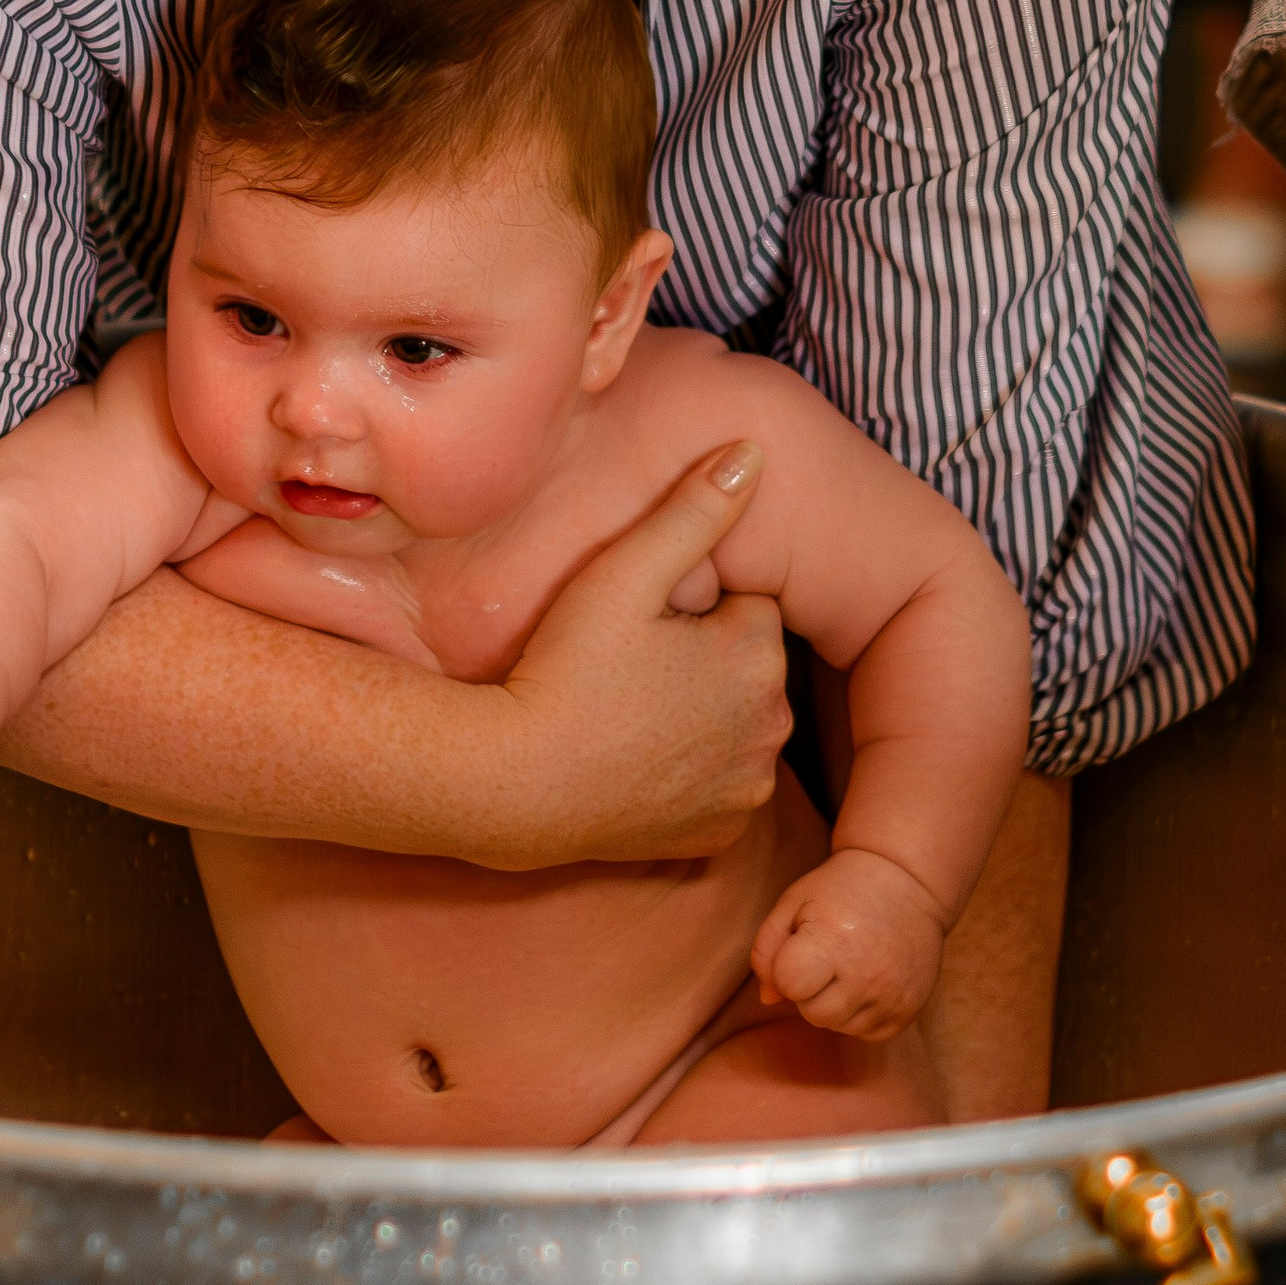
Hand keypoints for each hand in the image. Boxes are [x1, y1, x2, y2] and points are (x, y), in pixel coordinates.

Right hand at [493, 444, 791, 865]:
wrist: (514, 786)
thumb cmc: (561, 669)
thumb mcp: (622, 574)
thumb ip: (693, 510)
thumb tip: (754, 451)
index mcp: (757, 654)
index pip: (746, 606)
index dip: (689, 608)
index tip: (637, 625)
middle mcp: (771, 724)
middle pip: (746, 667)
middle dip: (704, 660)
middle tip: (624, 667)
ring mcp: (748, 786)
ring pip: (737, 725)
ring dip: (703, 714)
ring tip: (627, 710)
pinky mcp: (720, 833)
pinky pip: (722, 784)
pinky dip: (693, 772)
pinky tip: (639, 757)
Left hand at [753, 845, 945, 1040]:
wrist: (907, 882)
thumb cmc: (840, 890)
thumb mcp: (794, 902)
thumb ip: (767, 949)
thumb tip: (769, 999)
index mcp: (833, 941)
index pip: (789, 985)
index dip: (786, 967)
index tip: (801, 946)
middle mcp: (866, 974)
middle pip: (813, 1014)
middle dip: (809, 991)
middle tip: (825, 958)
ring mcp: (892, 995)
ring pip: (839, 1026)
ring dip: (834, 1003)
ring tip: (849, 966)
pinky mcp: (909, 1010)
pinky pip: (867, 1032)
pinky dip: (860, 1013)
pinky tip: (868, 981)